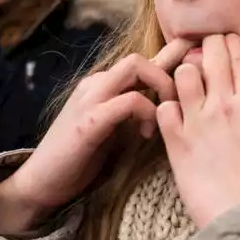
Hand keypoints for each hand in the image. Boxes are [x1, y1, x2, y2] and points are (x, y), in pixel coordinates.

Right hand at [0, 39, 194, 234]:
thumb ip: (134, 113)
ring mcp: (90, 99)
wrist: (41, 182)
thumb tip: (169, 107)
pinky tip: (148, 133)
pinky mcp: (89, 121)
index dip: (172, 58)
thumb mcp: (114, 130)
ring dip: (161, 86)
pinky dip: (146, 112)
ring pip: (134, 67)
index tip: (197, 66)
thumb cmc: (80, 159)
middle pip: (141, 57)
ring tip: (169, 115)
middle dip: (171, 72)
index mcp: (103, 86)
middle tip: (184, 102)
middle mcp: (96, 84)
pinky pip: (127, 101)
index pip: (141, 62)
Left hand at [158, 34, 239, 228]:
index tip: (227, 43)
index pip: (238, 54)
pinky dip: (165, 107)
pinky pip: (162, 109)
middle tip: (206, 53)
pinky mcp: (177, 144)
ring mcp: (197, 122)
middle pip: (209, 54)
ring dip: (184, 74)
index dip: (231, 43)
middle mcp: (223, 104)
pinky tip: (174, 117)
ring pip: (182, 75)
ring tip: (188, 85)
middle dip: (207, 46)